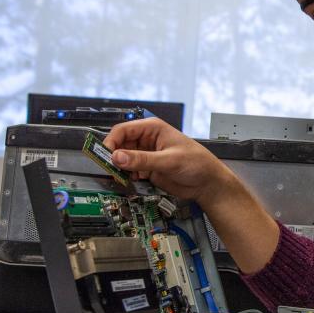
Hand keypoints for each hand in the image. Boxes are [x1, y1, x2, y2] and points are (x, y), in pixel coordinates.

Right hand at [103, 117, 237, 204]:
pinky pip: (129, 171)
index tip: (105, 156)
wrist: (207, 183)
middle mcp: (147, 140)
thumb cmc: (197, 163)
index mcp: (153, 129)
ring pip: (122, 159)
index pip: (123, 130)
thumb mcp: (169, 160)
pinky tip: (132, 181)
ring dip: (119, 168)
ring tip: (121, 177)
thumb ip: (143, 159)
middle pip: (119, 145)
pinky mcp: (147, 169)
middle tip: (109, 169)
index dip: (111, 142)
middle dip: (113, 157)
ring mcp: (146, 155)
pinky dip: (126, 176)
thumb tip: (118, 157)